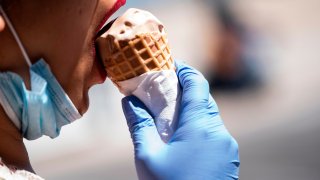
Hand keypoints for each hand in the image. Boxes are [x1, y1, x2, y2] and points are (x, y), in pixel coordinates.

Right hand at [122, 62, 239, 179]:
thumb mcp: (148, 156)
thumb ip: (139, 125)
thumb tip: (129, 101)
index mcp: (200, 125)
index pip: (197, 83)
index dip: (185, 71)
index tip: (171, 66)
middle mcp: (219, 131)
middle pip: (204, 99)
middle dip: (186, 91)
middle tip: (166, 91)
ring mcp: (227, 146)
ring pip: (210, 116)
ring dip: (193, 109)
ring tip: (172, 114)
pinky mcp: (229, 159)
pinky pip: (214, 133)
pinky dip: (200, 126)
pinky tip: (185, 138)